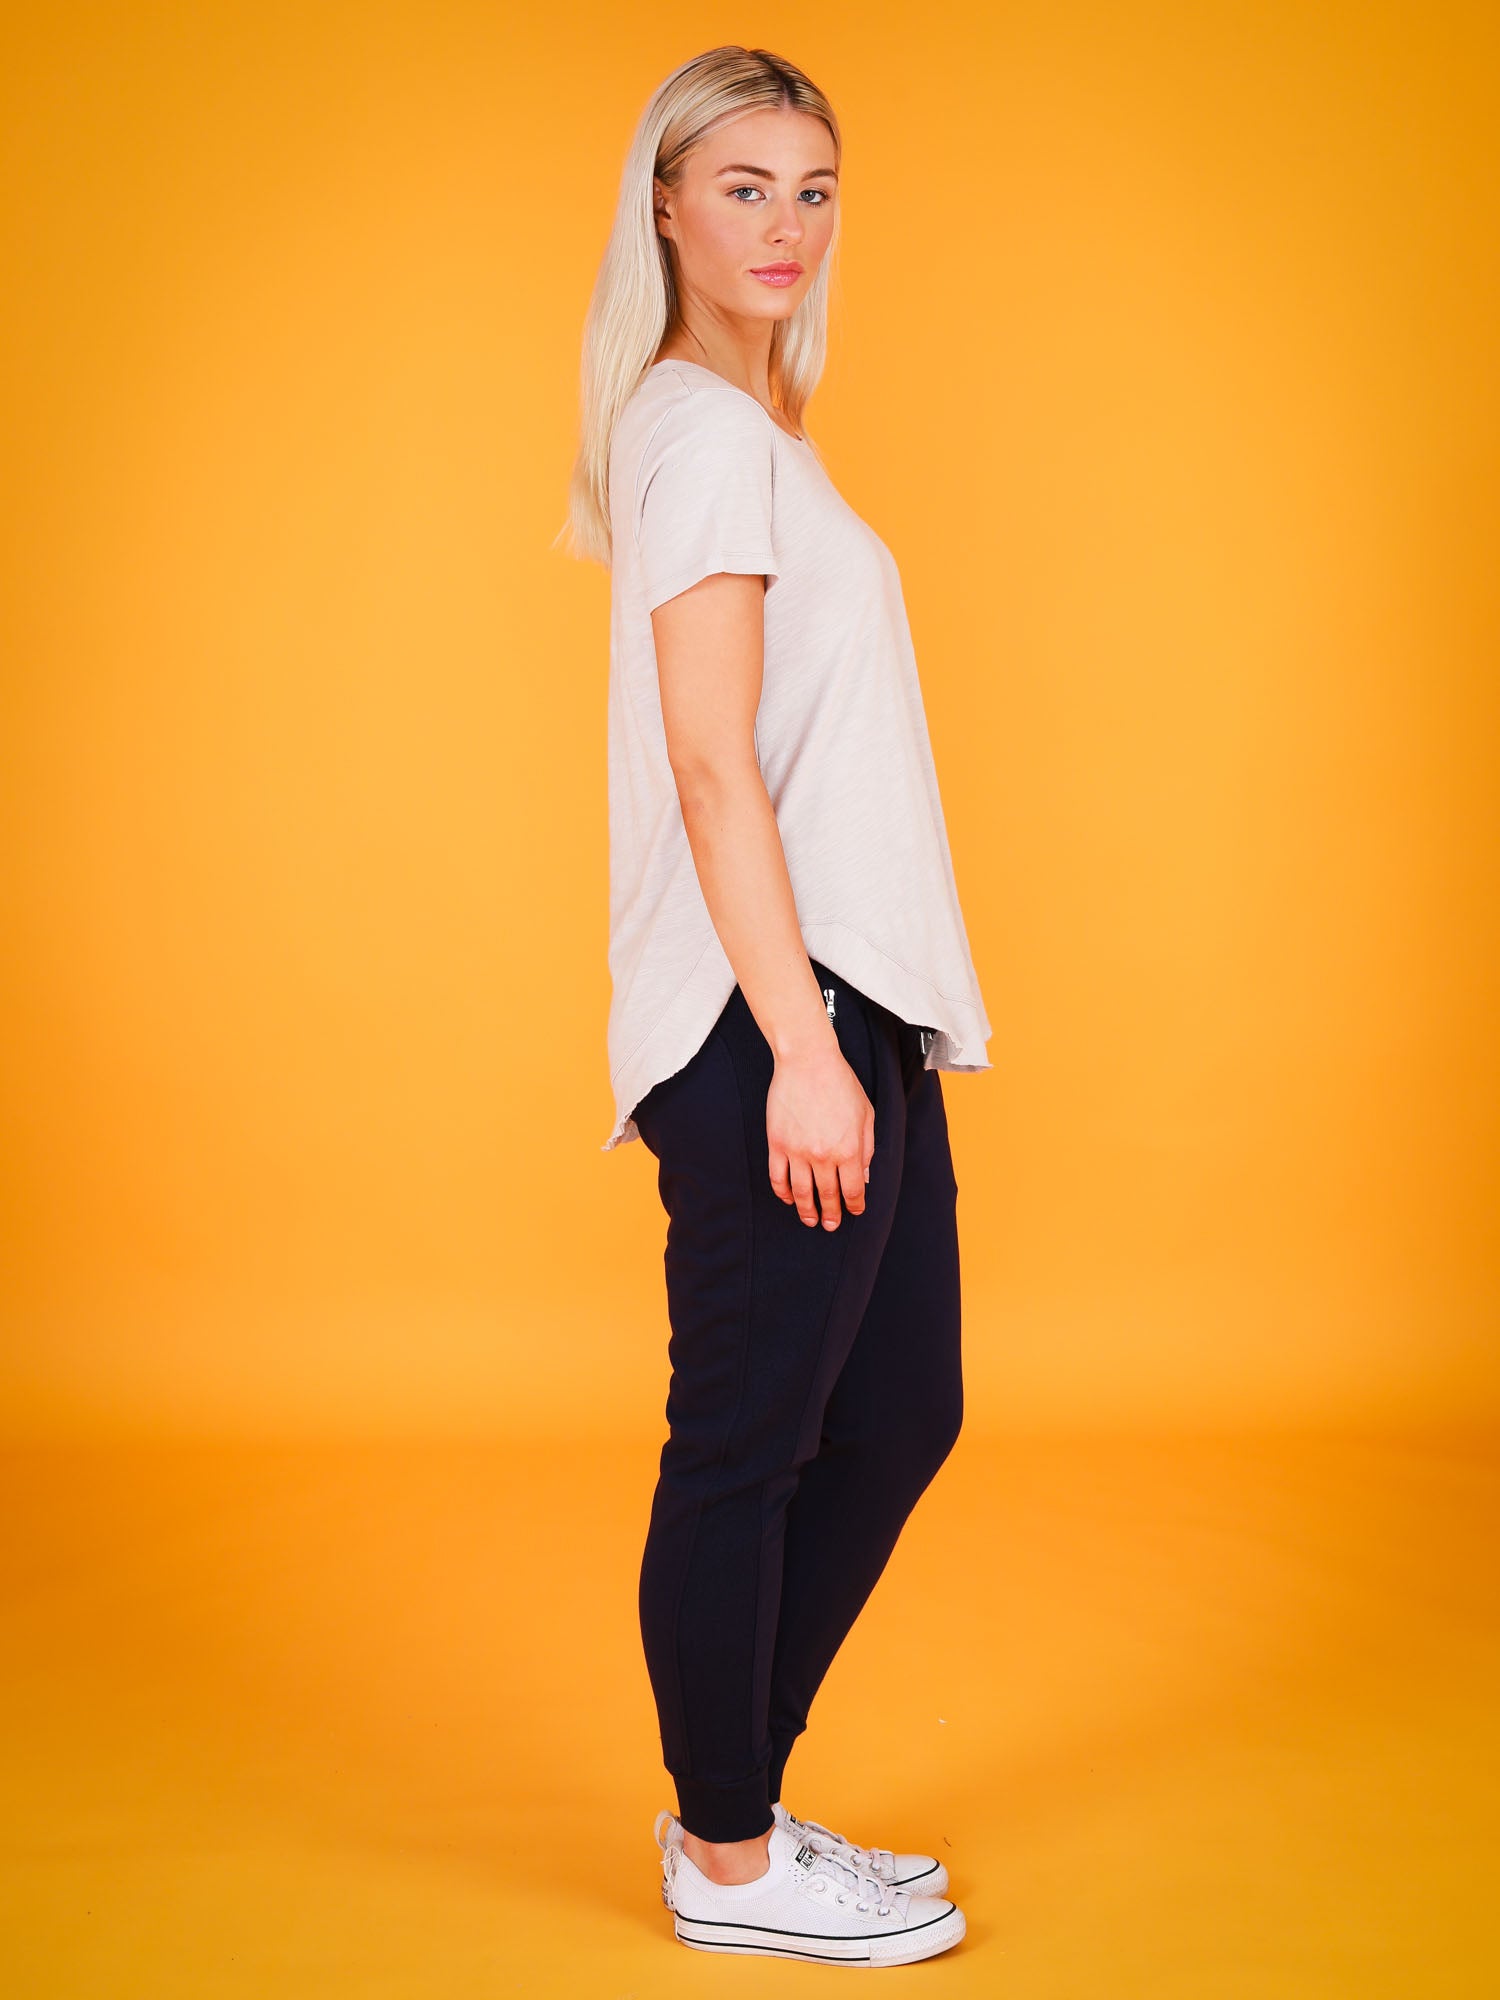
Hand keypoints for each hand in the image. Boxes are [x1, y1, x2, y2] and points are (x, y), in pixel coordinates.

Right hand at [766, 1043, 873, 1228]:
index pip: (853, 1190)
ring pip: (801, 1192)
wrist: (808, 1061)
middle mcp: (824, 1156)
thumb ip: (867, 1147)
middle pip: (828, 1195)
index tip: (854, 1211)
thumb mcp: (866, 1114)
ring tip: (810, 1220)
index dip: (854, 1205)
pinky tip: (788, 1199)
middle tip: (830, 1225)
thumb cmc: (840, 1083)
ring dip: (806, 1210)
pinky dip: (782, 1192)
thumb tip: (864, 1176)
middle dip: (831, 1214)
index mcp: (849, 1149)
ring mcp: (798, 1151)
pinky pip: (778, 1177)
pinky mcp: (777, 1144)